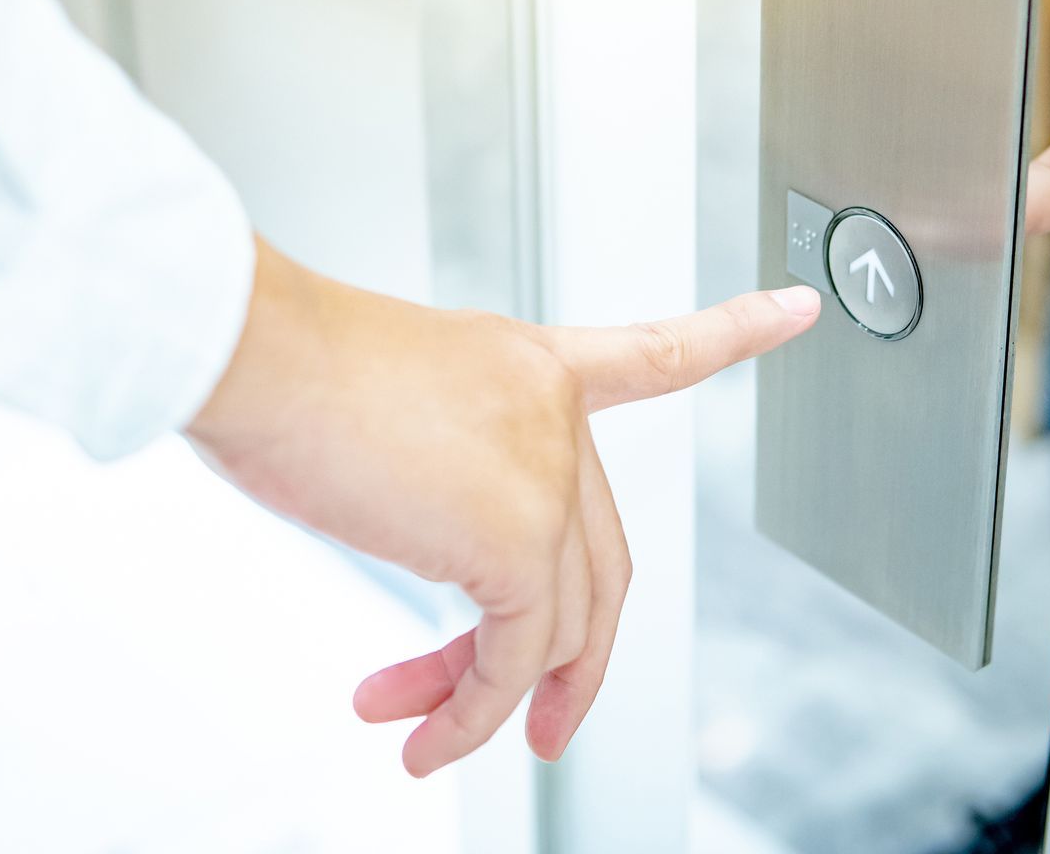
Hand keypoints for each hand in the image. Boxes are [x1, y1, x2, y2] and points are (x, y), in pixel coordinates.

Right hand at [186, 238, 820, 775]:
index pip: (652, 354)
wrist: (255, 354)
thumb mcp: (379, 409)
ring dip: (492, 698)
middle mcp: (552, 412)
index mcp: (526, 367)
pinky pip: (511, 654)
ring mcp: (545, 471)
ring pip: (553, 619)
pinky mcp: (517, 535)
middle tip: (536, 723)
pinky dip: (473, 713)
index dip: (731, 331)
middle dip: (562, 656)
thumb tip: (424, 547)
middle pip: (593, 558)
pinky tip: (425, 735)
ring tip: (431, 740)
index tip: (795, 309)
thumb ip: (434, 474)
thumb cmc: (283, 368)